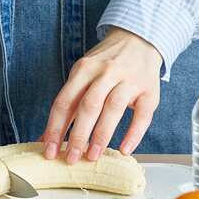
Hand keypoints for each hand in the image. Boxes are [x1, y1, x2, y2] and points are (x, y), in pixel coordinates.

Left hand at [41, 28, 162, 163]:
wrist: (140, 39)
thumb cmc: (106, 64)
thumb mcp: (83, 74)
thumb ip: (69, 103)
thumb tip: (48, 138)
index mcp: (84, 69)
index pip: (64, 102)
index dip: (55, 128)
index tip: (49, 151)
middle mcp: (106, 72)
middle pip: (88, 106)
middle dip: (77, 135)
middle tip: (71, 159)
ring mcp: (129, 80)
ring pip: (113, 108)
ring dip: (101, 135)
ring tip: (92, 156)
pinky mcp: (150, 90)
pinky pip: (142, 115)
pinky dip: (133, 134)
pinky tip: (124, 149)